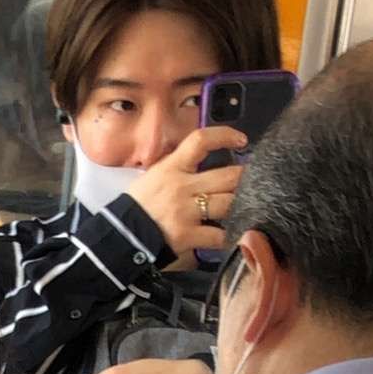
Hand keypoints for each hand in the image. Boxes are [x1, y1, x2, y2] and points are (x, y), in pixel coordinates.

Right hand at [105, 125, 245, 263]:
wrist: (119, 238)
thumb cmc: (135, 208)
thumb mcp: (152, 178)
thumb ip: (176, 170)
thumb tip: (199, 163)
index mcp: (171, 168)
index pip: (201, 141)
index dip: (224, 135)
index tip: (240, 140)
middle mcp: (182, 187)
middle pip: (228, 176)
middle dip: (245, 177)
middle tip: (253, 179)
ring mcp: (186, 212)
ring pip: (229, 204)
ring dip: (242, 205)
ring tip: (247, 206)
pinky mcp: (188, 235)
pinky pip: (219, 235)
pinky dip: (230, 236)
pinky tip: (234, 235)